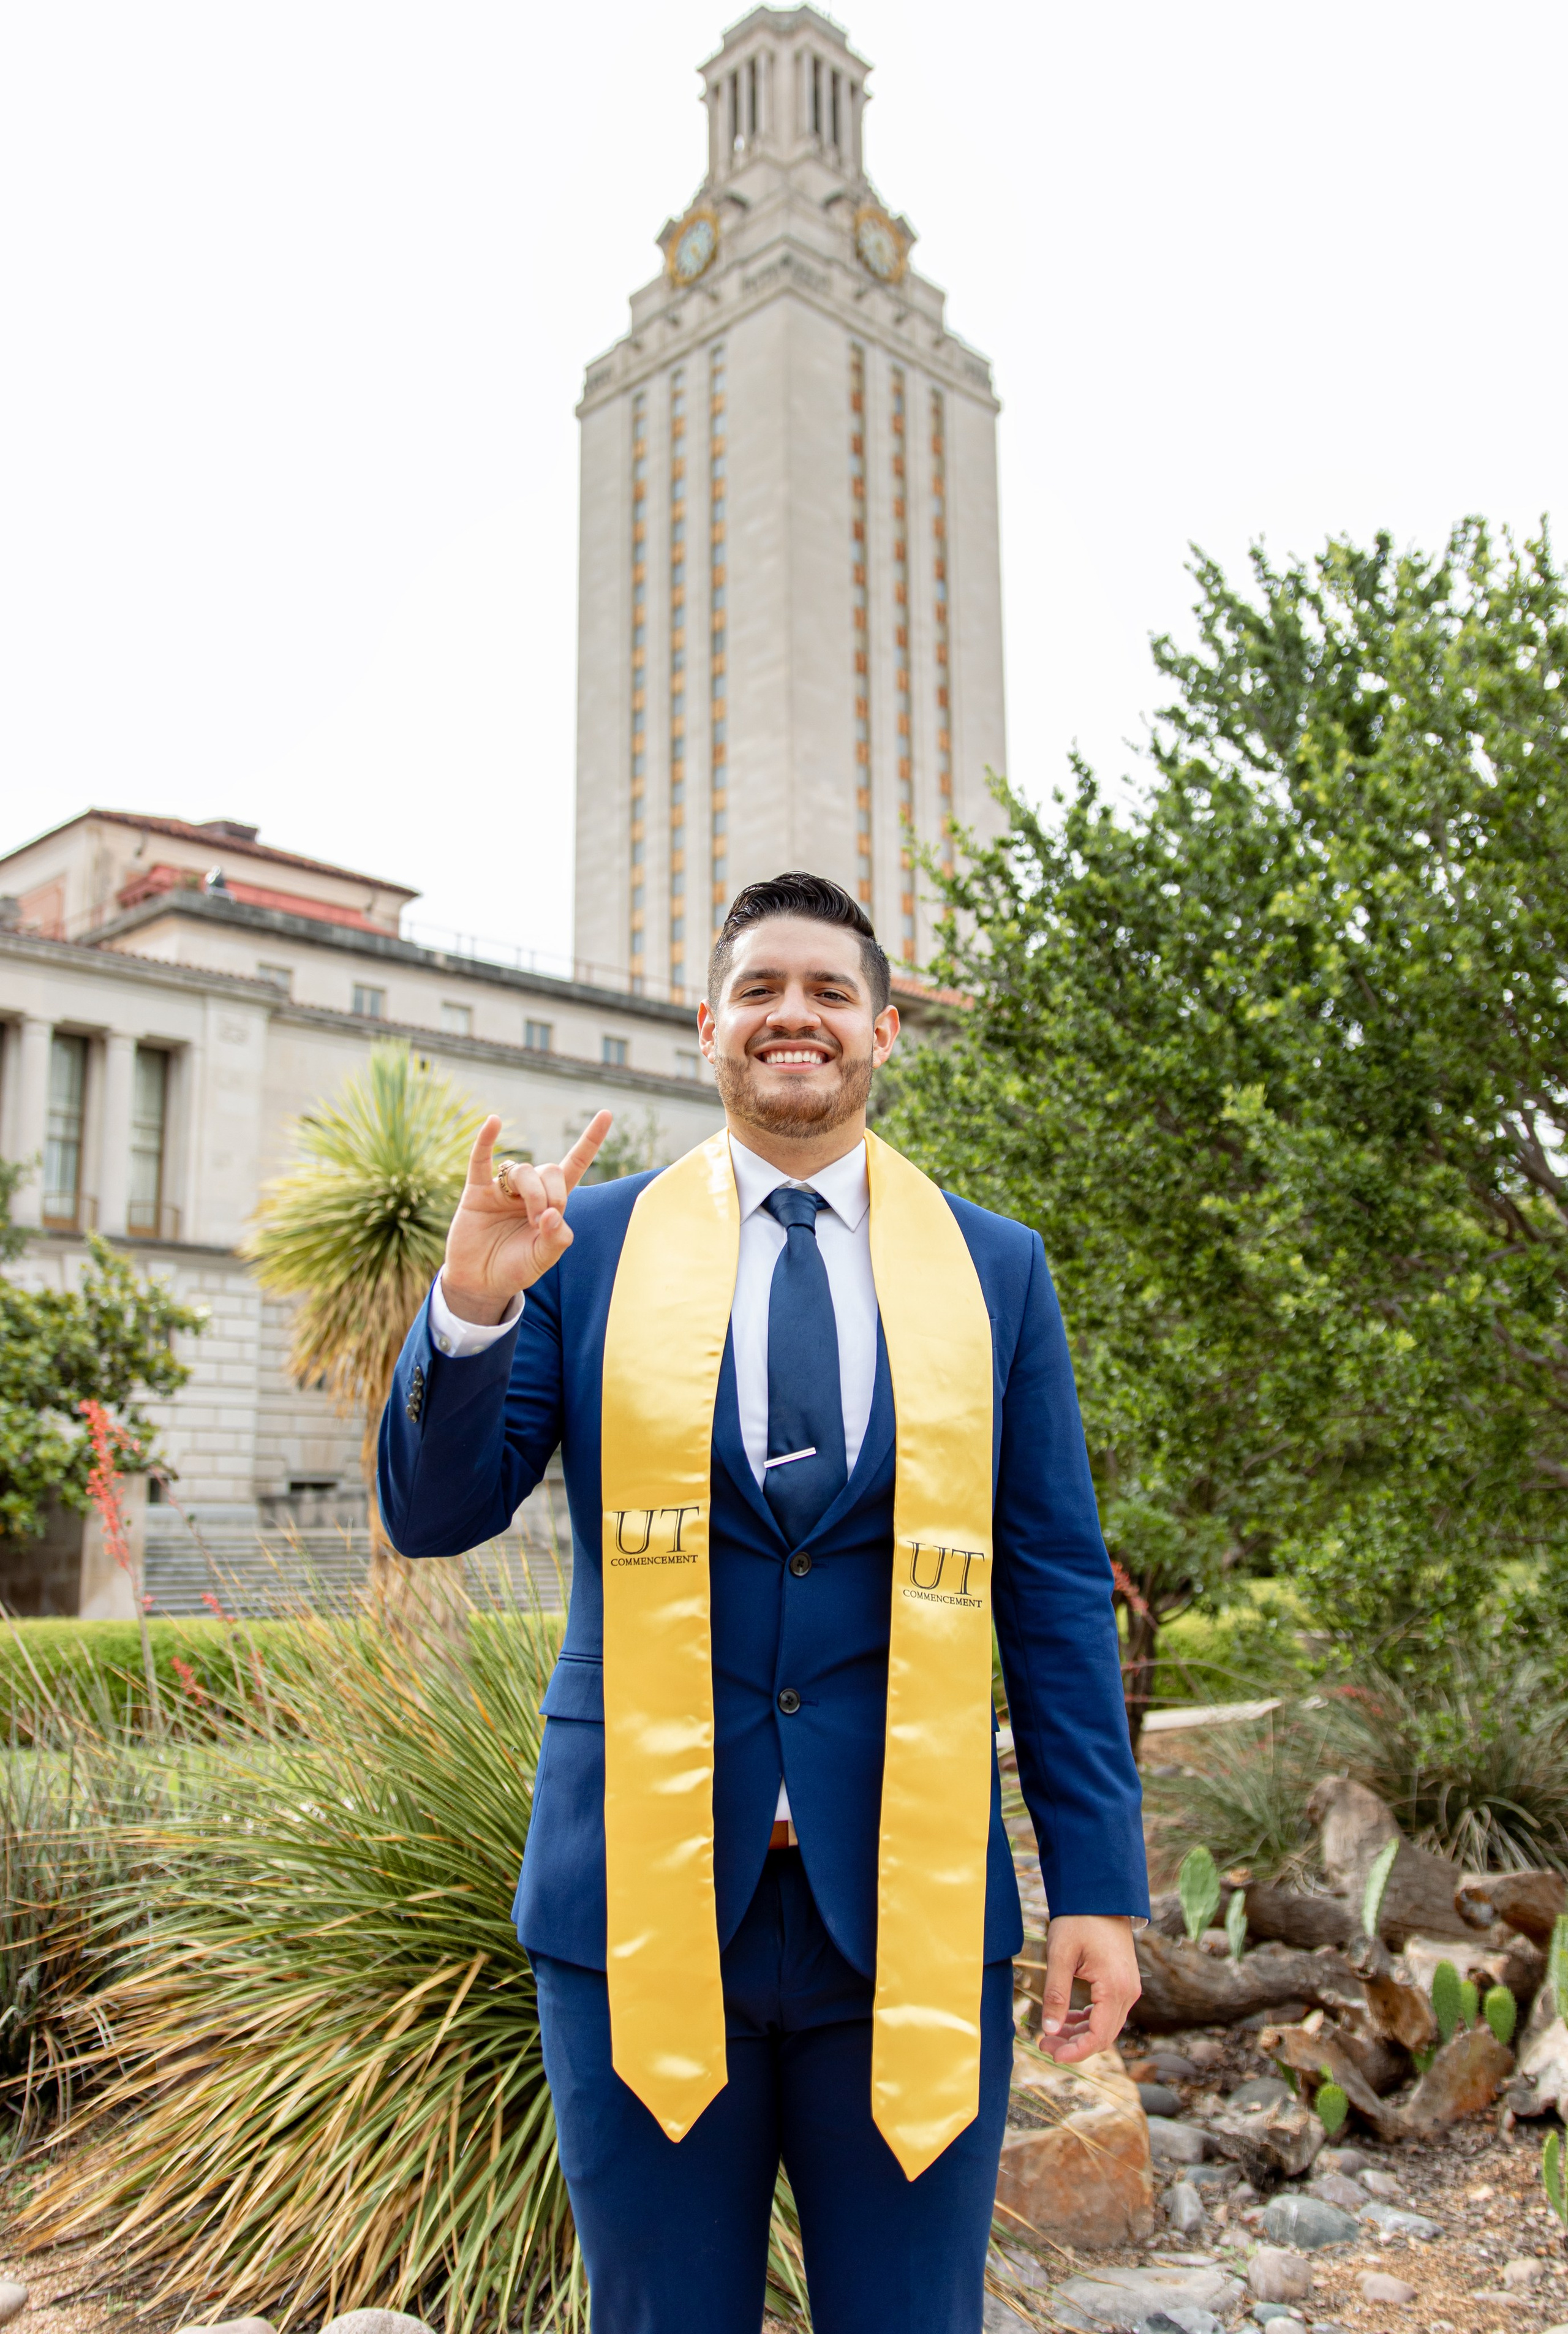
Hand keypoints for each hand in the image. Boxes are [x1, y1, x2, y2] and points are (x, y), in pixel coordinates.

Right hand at [441, 1112, 611, 1323]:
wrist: (479, 1283)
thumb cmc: (514, 1268)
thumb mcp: (543, 1259)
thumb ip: (556, 1239)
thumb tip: (553, 1213)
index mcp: (551, 1202)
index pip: (574, 1165)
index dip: (590, 1141)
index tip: (607, 1114)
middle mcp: (528, 1190)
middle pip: (549, 1170)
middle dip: (553, 1194)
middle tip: (543, 1223)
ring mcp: (502, 1189)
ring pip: (523, 1171)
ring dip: (533, 1193)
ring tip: (532, 1220)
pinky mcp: (477, 1192)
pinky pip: (480, 1160)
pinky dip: (485, 1141)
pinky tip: (492, 1122)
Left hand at [1036, 1914, 1140, 2063]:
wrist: (1100, 1895)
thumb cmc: (1079, 1920)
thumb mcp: (1060, 1955)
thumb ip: (1056, 1994)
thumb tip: (1049, 2030)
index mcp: (1115, 1987)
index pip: (1099, 2036)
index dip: (1076, 2051)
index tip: (1051, 2053)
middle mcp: (1129, 1992)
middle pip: (1104, 2036)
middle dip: (1074, 2045)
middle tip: (1044, 2043)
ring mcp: (1128, 1988)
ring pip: (1106, 2026)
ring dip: (1080, 2034)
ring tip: (1050, 2034)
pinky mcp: (1123, 1983)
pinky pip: (1107, 2012)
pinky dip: (1088, 2021)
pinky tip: (1066, 2020)